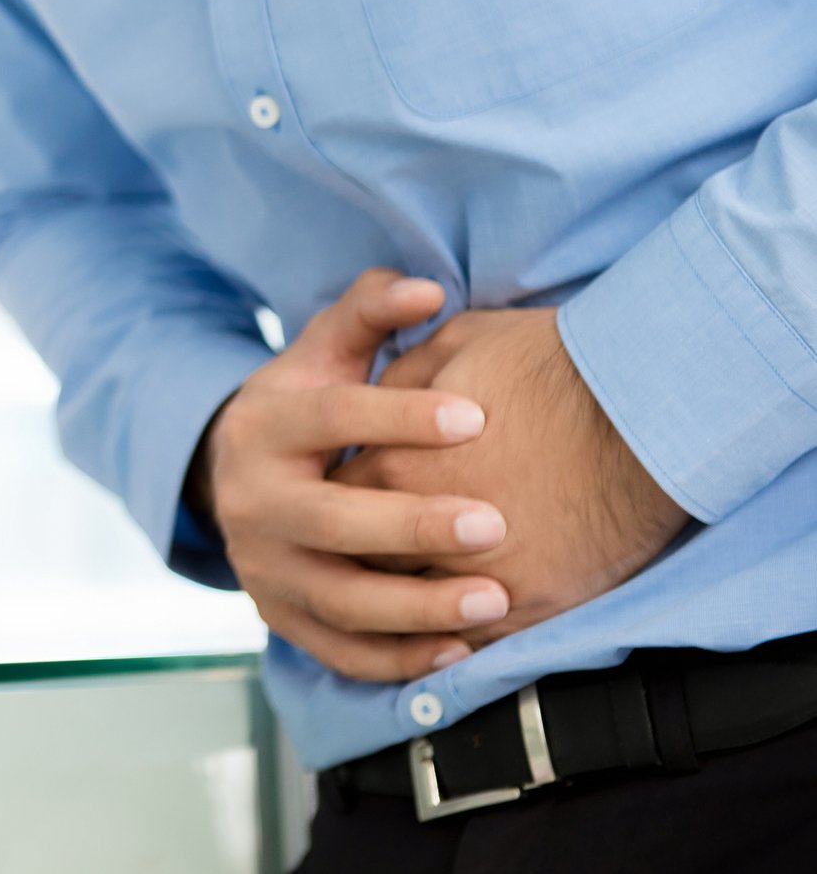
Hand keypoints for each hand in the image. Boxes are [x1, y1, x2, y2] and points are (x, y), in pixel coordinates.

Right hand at [197, 269, 511, 681]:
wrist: (235, 479)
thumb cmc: (305, 408)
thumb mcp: (322, 353)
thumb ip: (370, 311)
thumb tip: (428, 287)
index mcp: (261, 428)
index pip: (327, 420)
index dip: (397, 417)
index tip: (475, 417)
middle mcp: (251, 502)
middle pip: (329, 520)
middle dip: (412, 525)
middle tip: (494, 523)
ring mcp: (263, 568)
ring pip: (338, 599)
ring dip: (416, 607)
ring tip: (494, 600)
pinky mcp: (281, 618)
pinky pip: (341, 651)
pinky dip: (399, 659)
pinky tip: (461, 652)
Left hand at [335, 308, 689, 645]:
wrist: (648, 405)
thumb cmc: (552, 363)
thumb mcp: (454, 344)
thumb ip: (399, 381)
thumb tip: (374, 403)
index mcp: (393, 464)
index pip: (336, 497)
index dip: (339, 495)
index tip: (347, 493)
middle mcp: (423, 530)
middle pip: (360, 561)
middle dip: (361, 552)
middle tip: (364, 548)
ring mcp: (478, 574)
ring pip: (409, 608)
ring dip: (403, 602)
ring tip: (401, 594)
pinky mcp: (530, 603)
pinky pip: (471, 639)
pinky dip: (455, 637)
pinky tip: (452, 627)